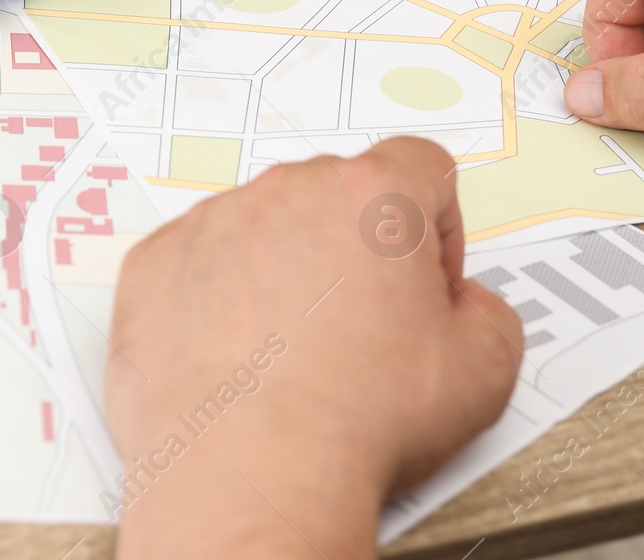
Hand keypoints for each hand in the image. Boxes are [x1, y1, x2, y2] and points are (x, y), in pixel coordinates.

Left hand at [106, 137, 522, 559]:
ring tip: (294, 353)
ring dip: (283, 271)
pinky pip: (196, 264)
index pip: (419, 166)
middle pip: (337, 196)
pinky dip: (216, 300)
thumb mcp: (484, 371)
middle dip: (356, 250)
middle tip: (365, 329)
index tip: (426, 280)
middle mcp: (287, 193)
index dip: (436, 225)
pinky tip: (240, 361)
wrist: (250, 478)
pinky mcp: (154, 266)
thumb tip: (465, 305)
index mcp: (372, 197)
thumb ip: (489, 312)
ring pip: (263, 228)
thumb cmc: (357, 422)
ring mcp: (211, 225)